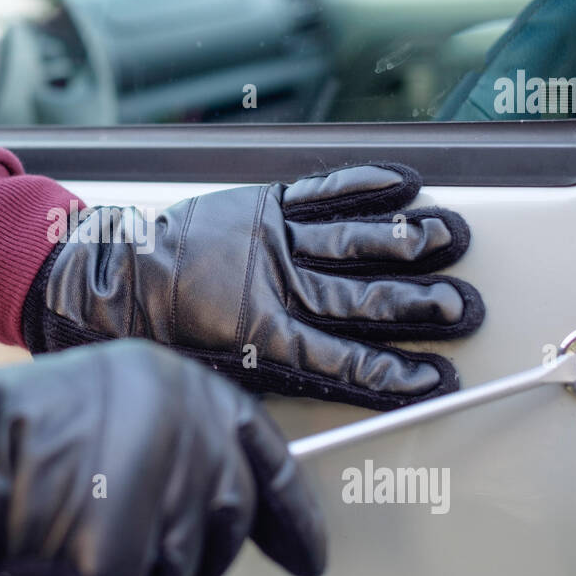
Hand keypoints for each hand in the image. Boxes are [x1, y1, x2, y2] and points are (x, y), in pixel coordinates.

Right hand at [0, 340, 324, 575]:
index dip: (293, 511)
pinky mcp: (125, 563)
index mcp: (185, 391)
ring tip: (78, 529)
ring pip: (182, 572)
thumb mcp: (110, 393)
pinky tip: (60, 555)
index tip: (308, 550)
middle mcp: (189, 444)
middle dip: (197, 545)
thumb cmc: (15, 424)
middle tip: (144, 541)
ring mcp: (162, 506)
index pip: (266, 456)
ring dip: (140, 568)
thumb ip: (171, 432)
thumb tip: (210, 488)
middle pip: (229, 522)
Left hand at [22, 163, 483, 410]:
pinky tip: (402, 185)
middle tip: (463, 307)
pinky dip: (362, 185)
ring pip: (352, 243)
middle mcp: (277, 288)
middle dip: (418, 306)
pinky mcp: (261, 206)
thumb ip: (274, 377)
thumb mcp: (214, 374)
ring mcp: (273, 243)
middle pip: (362, 300)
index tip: (437, 378)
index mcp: (264, 340)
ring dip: (406, 241)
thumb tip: (325, 390)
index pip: (346, 361)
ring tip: (452, 239)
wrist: (111, 282)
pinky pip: (321, 192)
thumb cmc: (160, 334)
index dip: (394, 372)